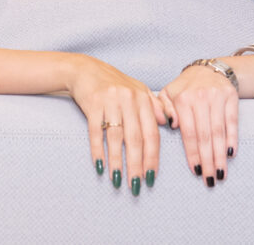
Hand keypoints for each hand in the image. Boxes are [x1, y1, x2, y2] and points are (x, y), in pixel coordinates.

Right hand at [68, 55, 167, 192]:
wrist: (86, 69)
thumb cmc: (114, 83)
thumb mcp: (138, 89)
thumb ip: (155, 105)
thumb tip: (168, 123)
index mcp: (143, 98)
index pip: (151, 134)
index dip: (152, 157)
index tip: (151, 177)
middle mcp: (129, 100)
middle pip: (135, 139)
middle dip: (136, 165)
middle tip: (136, 185)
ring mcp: (110, 101)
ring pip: (115, 138)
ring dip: (117, 161)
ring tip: (118, 180)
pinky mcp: (92, 103)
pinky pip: (96, 132)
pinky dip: (98, 150)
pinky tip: (100, 166)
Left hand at [160, 65, 238, 186]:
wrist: (208, 69)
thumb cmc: (185, 87)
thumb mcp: (168, 93)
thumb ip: (163, 109)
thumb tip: (171, 125)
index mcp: (182, 99)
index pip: (188, 132)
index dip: (193, 153)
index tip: (196, 171)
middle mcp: (200, 98)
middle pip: (205, 136)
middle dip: (208, 160)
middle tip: (210, 179)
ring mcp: (217, 97)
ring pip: (219, 132)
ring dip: (220, 155)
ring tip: (221, 173)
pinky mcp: (231, 97)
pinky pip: (232, 122)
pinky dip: (232, 139)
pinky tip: (231, 154)